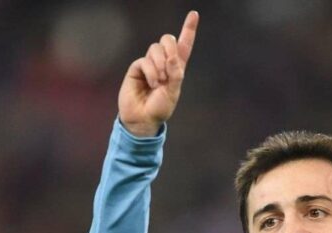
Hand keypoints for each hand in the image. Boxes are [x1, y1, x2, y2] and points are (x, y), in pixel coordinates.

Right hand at [118, 11, 198, 136]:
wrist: (143, 119)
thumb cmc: (159, 108)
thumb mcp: (173, 93)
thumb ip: (176, 74)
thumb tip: (172, 56)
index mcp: (176, 68)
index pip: (184, 45)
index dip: (188, 29)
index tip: (194, 14)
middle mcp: (163, 63)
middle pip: (168, 40)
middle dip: (170, 48)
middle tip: (170, 67)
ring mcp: (149, 64)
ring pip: (156, 48)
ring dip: (160, 65)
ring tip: (159, 82)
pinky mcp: (137, 68)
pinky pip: (145, 60)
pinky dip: (151, 72)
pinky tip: (152, 84)